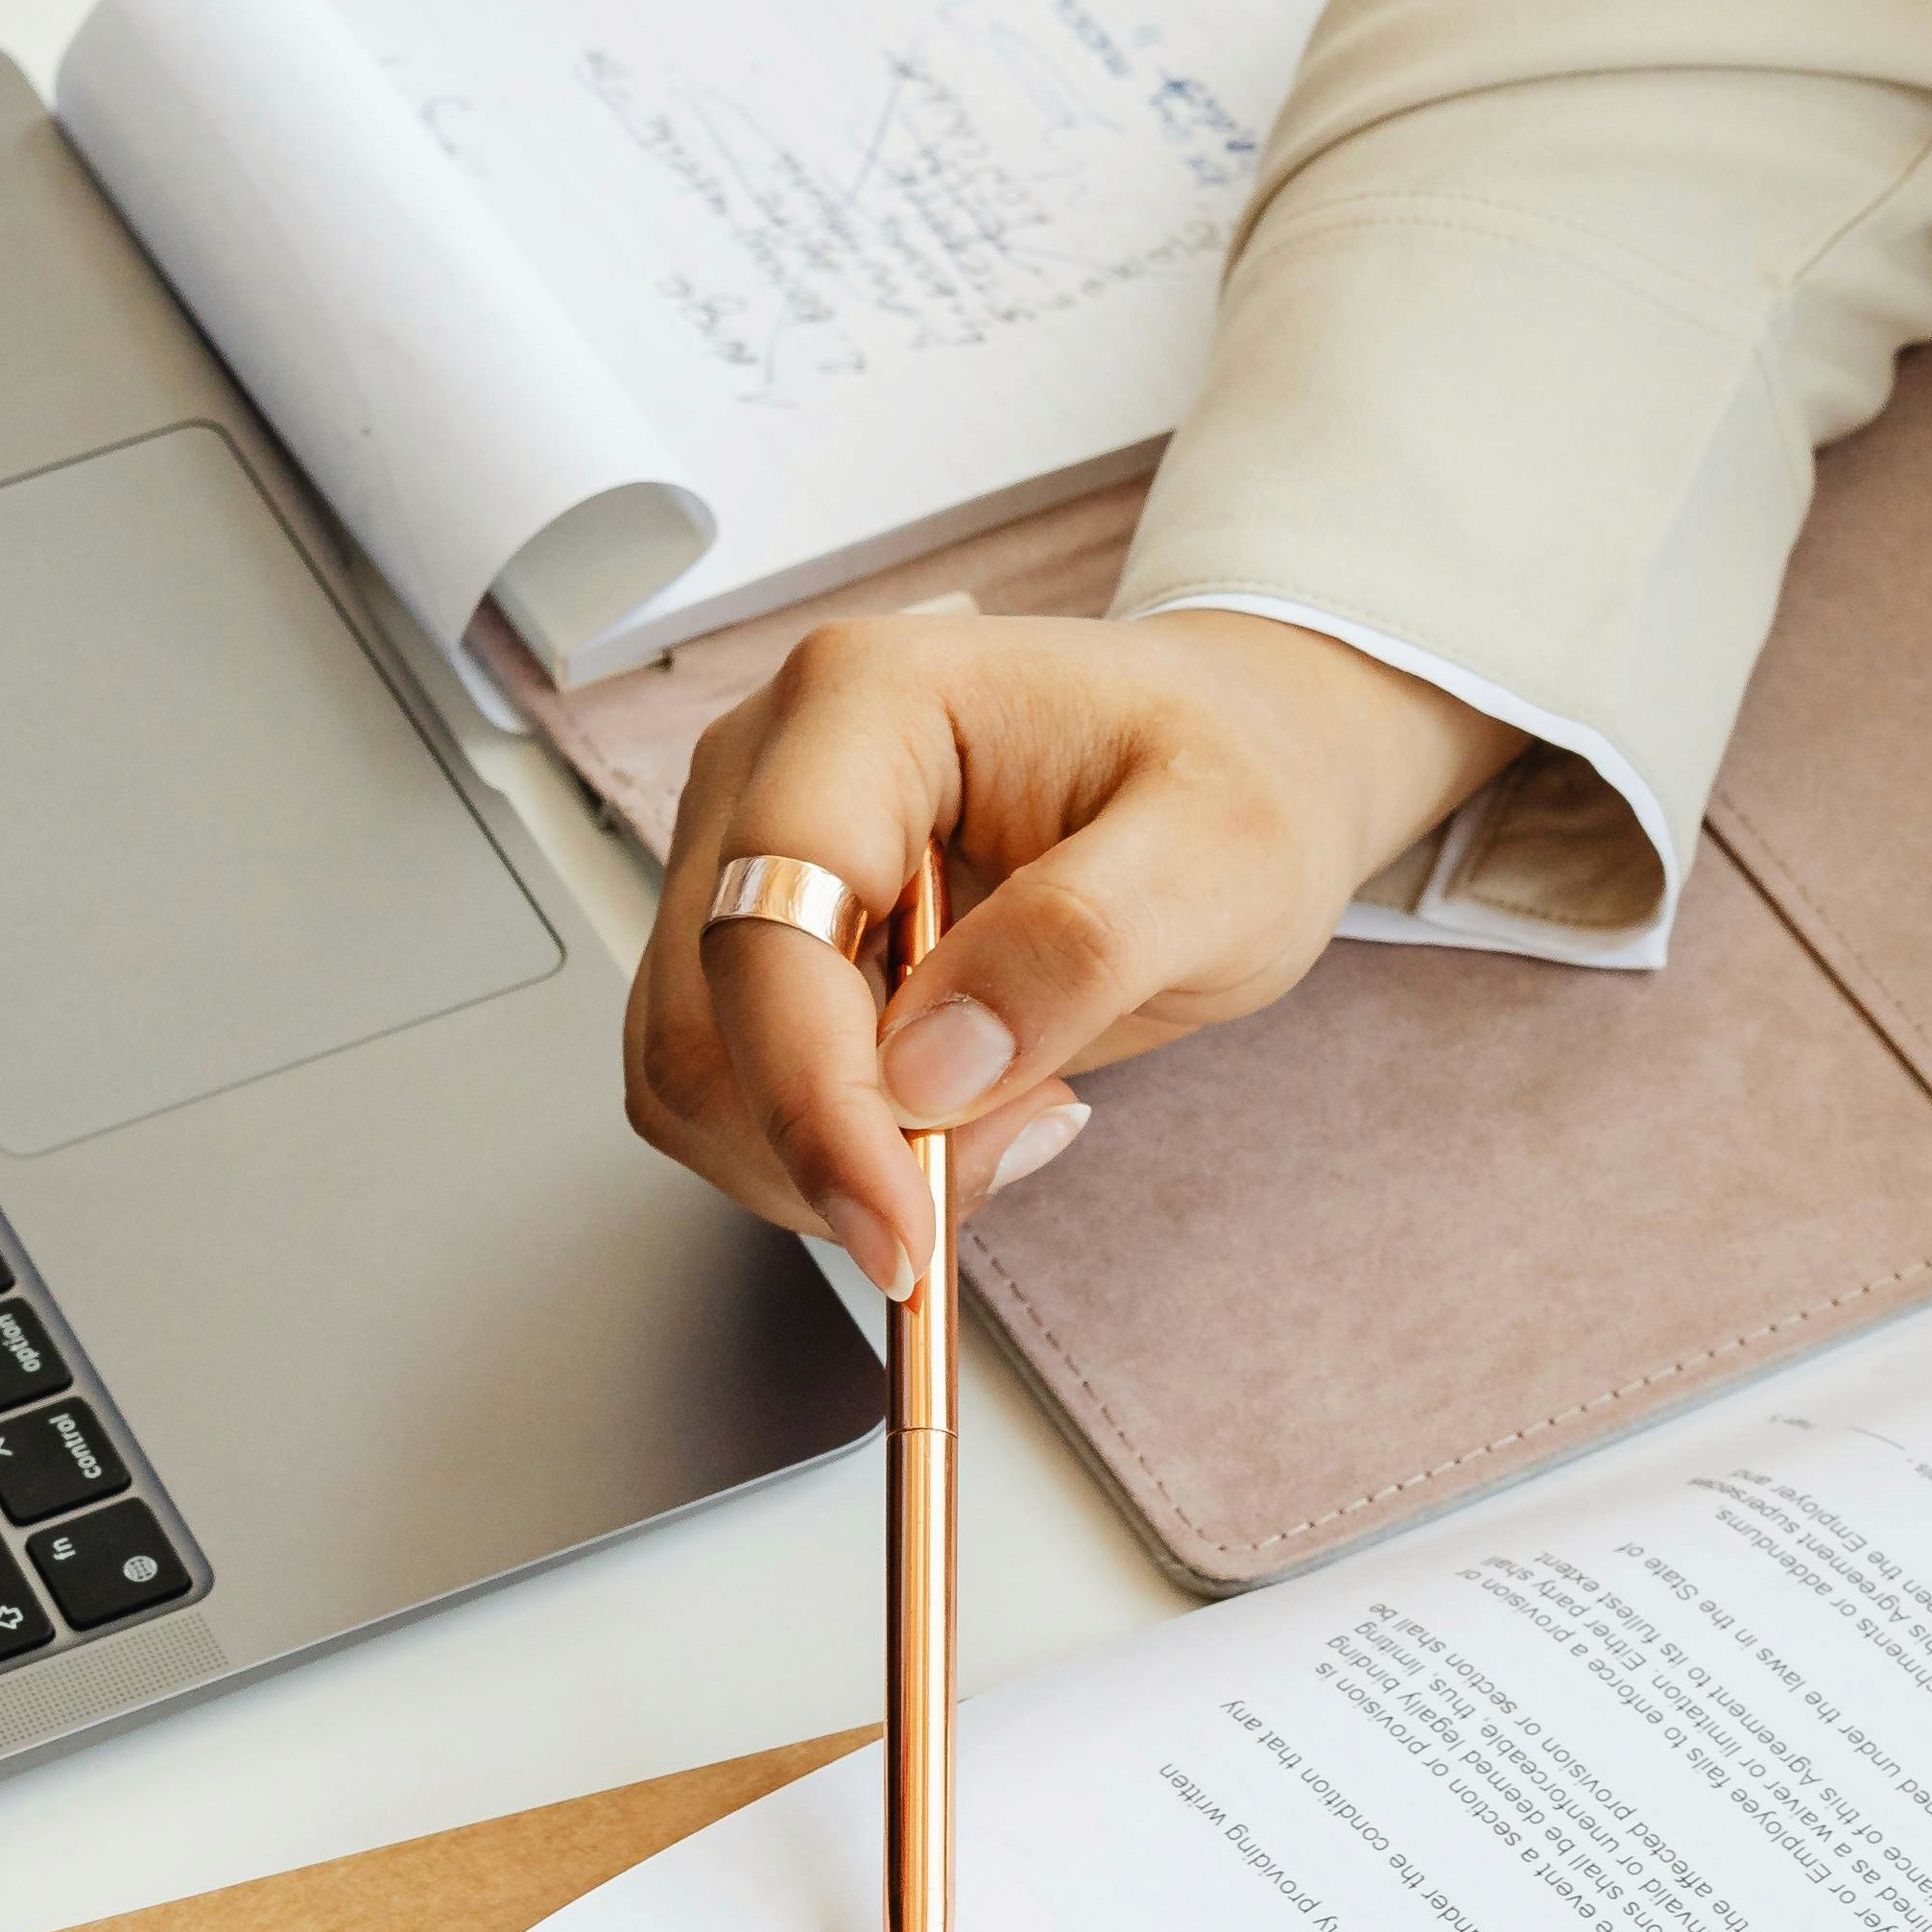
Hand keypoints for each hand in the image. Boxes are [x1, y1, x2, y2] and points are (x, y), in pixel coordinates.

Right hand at [624, 605, 1517, 1294]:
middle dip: (837, 1144)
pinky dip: (830, 1150)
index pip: (767, 926)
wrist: (1236, 759)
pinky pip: (731, 1096)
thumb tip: (928, 1072)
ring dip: (833, 1160)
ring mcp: (743, 858)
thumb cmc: (1233, 773)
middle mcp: (767, 770)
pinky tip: (948, 1108)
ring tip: (1008, 1104)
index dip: (816, 1102)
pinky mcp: (754, 944)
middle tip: (1018, 1137)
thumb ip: (1078, 946)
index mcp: (864, 703)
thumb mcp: (1223, 854)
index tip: (900, 1227)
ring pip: (696, 1080)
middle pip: (704, 1024)